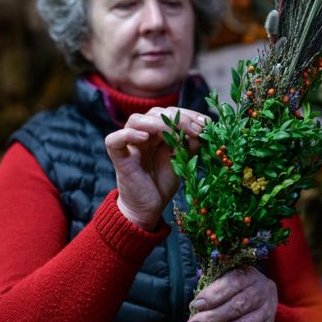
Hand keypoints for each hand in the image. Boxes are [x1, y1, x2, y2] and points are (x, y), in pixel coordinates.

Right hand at [105, 106, 208, 230]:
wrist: (149, 207)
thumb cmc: (163, 182)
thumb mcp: (183, 160)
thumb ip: (190, 144)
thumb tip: (201, 127)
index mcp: (157, 133)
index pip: (170, 113)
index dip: (189, 115)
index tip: (207, 123)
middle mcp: (143, 134)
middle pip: (155, 113)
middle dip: (179, 119)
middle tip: (196, 130)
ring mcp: (130, 144)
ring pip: (136, 120)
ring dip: (159, 123)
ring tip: (176, 135)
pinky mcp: (119, 158)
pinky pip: (114, 139)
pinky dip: (128, 134)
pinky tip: (145, 138)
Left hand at [185, 266, 277, 321]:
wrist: (263, 304)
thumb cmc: (237, 290)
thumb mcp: (227, 282)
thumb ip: (213, 291)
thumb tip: (194, 308)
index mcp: (249, 275)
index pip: (233, 282)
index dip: (214, 294)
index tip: (196, 304)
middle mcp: (261, 292)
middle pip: (237, 306)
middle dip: (212, 317)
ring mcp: (266, 312)